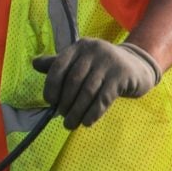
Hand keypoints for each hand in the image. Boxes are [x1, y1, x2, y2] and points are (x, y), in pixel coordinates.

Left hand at [30, 39, 160, 129]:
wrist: (137, 66)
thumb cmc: (102, 67)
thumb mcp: (81, 62)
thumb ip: (59, 64)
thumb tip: (34, 63)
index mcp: (80, 46)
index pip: (59, 66)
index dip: (51, 86)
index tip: (50, 101)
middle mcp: (94, 50)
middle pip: (73, 81)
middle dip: (65, 102)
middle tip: (62, 117)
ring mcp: (109, 62)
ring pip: (87, 92)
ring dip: (77, 112)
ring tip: (70, 124)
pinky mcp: (122, 75)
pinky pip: (103, 98)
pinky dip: (93, 113)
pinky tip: (87, 122)